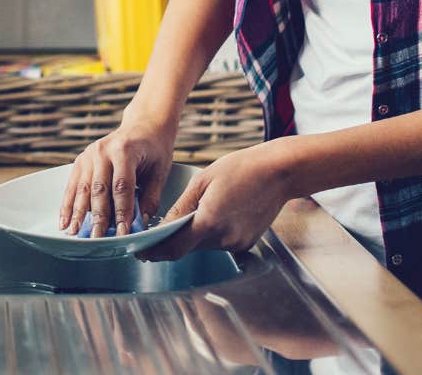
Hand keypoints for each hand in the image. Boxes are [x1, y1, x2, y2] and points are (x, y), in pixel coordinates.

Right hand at [59, 109, 176, 237]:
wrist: (144, 124)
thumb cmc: (154, 149)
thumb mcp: (160, 171)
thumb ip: (150, 198)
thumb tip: (140, 224)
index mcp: (125, 150)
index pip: (122, 187)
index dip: (122, 212)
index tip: (123, 233)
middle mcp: (104, 150)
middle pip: (99, 189)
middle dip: (98, 217)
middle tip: (97, 239)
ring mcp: (90, 154)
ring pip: (83, 188)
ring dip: (78, 213)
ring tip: (74, 233)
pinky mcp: (81, 159)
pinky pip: (73, 185)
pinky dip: (68, 204)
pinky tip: (65, 221)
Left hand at [137, 140, 290, 260]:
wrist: (279, 172)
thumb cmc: (241, 168)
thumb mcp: (204, 180)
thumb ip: (182, 206)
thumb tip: (163, 226)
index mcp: (209, 222)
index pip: (174, 249)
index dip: (155, 253)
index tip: (142, 252)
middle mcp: (224, 239)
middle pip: (189, 248)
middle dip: (174, 240)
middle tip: (161, 229)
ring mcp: (238, 243)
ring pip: (205, 245)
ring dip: (195, 234)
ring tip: (198, 211)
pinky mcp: (248, 242)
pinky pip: (222, 242)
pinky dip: (214, 232)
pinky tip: (220, 211)